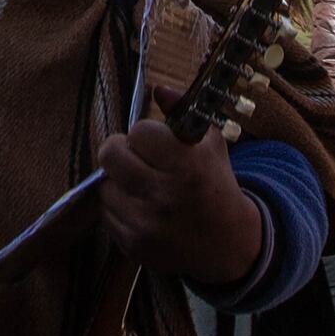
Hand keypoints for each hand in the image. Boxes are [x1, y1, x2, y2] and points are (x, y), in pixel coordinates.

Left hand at [97, 117, 263, 286]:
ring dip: (119, 181)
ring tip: (142, 186)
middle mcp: (165, 194)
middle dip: (121, 151)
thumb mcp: (210, 145)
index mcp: (188, 165)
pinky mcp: (133, 245)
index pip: (139, 132)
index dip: (147, 135)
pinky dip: (120, 207)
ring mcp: (146, 223)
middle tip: (136, 158)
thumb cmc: (215, 185)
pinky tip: (141, 208)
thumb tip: (158, 90)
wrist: (229, 244)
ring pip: (105, 184)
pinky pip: (106, 213)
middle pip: (110, 154)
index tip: (158, 145)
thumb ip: (183, 111)